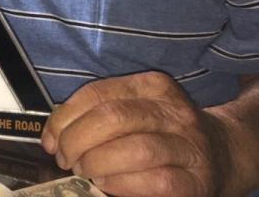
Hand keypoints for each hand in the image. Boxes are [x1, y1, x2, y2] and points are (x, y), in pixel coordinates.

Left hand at [41, 71, 234, 195]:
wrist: (221, 153)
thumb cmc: (162, 132)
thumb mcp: (135, 109)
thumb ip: (96, 114)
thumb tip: (52, 135)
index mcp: (151, 86)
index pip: (96, 94)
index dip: (64, 118)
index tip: (50, 139)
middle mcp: (173, 111)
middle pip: (112, 119)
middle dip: (77, 141)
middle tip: (65, 159)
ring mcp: (188, 145)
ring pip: (134, 149)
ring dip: (97, 164)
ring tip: (85, 172)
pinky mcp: (196, 180)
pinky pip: (154, 182)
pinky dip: (121, 185)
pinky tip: (106, 185)